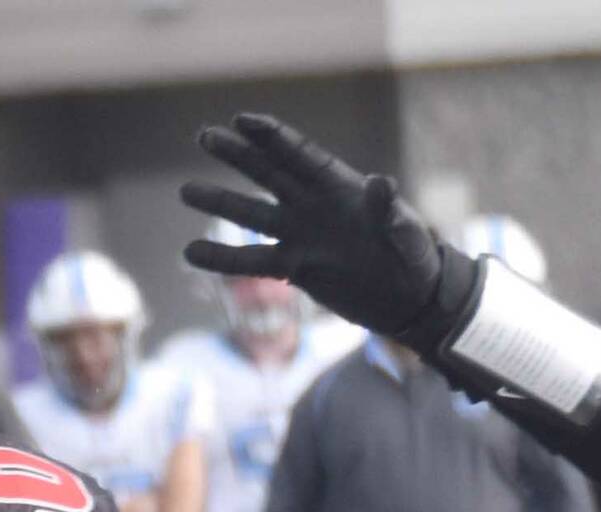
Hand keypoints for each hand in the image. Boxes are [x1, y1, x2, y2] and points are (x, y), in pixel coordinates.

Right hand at [181, 113, 480, 354]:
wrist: (408, 301)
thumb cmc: (414, 260)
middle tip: (204, 135)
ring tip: (185, 191)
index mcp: (339, 187)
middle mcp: (313, 206)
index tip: (241, 120)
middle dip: (237, 154)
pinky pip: (252, 262)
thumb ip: (391, 212)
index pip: (299, 155)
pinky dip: (223, 259)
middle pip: (267, 174)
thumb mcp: (408, 235)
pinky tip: (191, 252)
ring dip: (220, 202)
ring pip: (252, 215)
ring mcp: (300, 236)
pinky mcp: (293, 268)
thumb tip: (382, 182)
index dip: (271, 136)